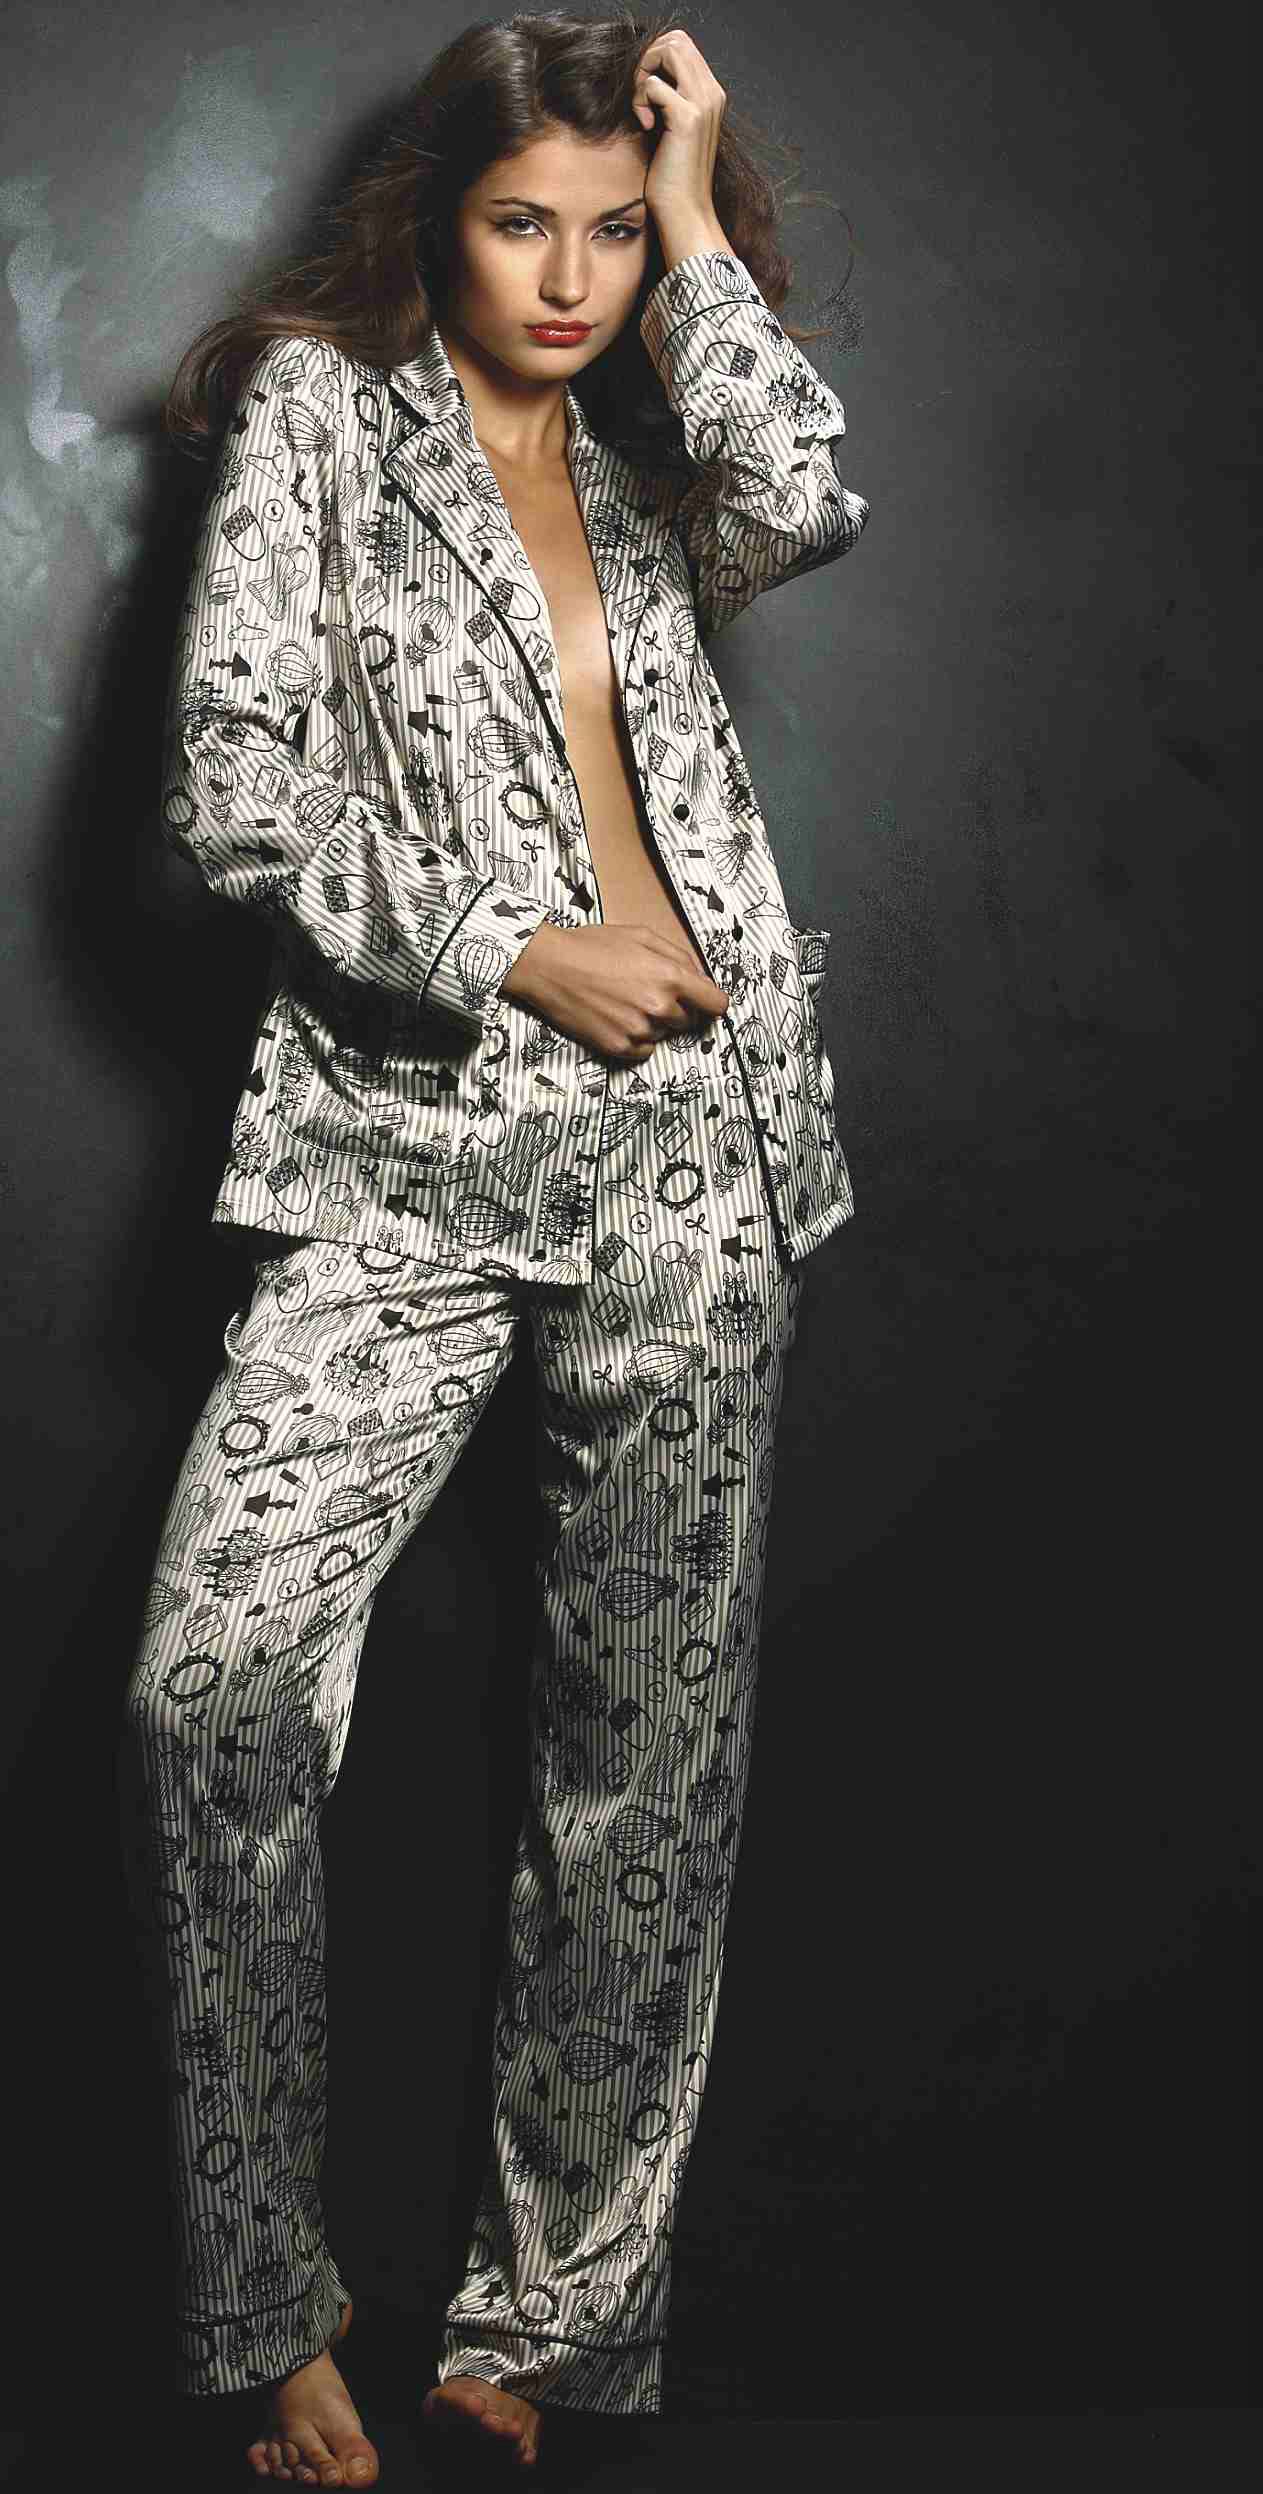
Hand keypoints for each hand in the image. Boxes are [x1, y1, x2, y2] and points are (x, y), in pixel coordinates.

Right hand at [500, 921, 729, 1062]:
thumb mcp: (642, 935)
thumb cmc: (592, 946)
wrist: (549, 966)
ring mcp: (639, 1030)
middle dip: (676, 1008)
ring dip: (653, 1023)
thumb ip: (678, 956)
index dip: (712, 1002)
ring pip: (664, 1035)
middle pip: (689, 1021)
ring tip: (625, 1001)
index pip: (716, 1004)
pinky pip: (644, 1050)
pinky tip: (617, 1018)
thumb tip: (699, 976)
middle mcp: (659, 1007)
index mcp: (671, 977)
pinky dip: (636, 1039)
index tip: (705, 1003)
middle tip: (647, 992)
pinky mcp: (618, 1047)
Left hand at [631, 28, 726, 237]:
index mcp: (711, 94)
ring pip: (668, 50)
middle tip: (640, 96)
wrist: (685, 212)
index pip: (682, 45)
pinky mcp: (687, 118)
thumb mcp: (672, 128)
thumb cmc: (673, 177)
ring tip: (641, 108)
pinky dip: (640, 100)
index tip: (644, 92)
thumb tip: (645, 75)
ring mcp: (703, 104)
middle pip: (676, 39)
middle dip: (648, 59)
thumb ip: (668, 98)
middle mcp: (712, 93)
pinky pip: (653, 84)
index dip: (655, 58)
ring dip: (643, 72)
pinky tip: (645, 126)